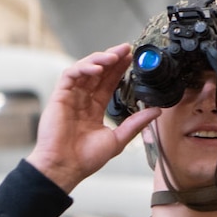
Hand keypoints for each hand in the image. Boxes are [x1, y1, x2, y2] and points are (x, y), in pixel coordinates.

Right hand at [28, 44, 160, 192]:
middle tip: (127, 49)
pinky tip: (98, 69)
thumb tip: (156, 111)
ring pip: (84, 69)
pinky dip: (84, 68)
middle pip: (98, 72)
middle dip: (112, 58)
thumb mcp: (118, 139)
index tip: (132, 59)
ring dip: (100, 60)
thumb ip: (136, 123)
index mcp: (94, 109)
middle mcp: (83, 100)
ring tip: (115, 56)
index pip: (108, 83)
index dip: (119, 70)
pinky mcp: (60, 96)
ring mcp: (70, 97)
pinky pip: (71, 75)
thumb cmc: (86, 158)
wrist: (65, 167)